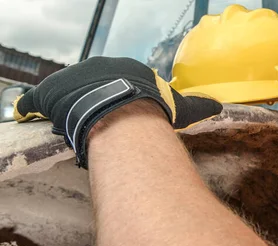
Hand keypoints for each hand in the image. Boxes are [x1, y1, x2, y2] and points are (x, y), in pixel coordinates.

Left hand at [13, 56, 222, 168]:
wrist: (122, 113)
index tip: (122, 116)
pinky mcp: (51, 90)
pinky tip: (46, 123)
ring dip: (71, 109)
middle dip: (95, 103)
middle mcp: (97, 65)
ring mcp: (72, 76)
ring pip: (69, 94)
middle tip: (100, 124)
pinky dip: (40, 110)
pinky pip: (40, 101)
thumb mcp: (180, 108)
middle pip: (93, 86)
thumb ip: (198, 106)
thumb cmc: (153, 109)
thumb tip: (219, 107)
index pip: (120, 82)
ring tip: (76, 129)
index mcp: (125, 67)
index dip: (120, 100)